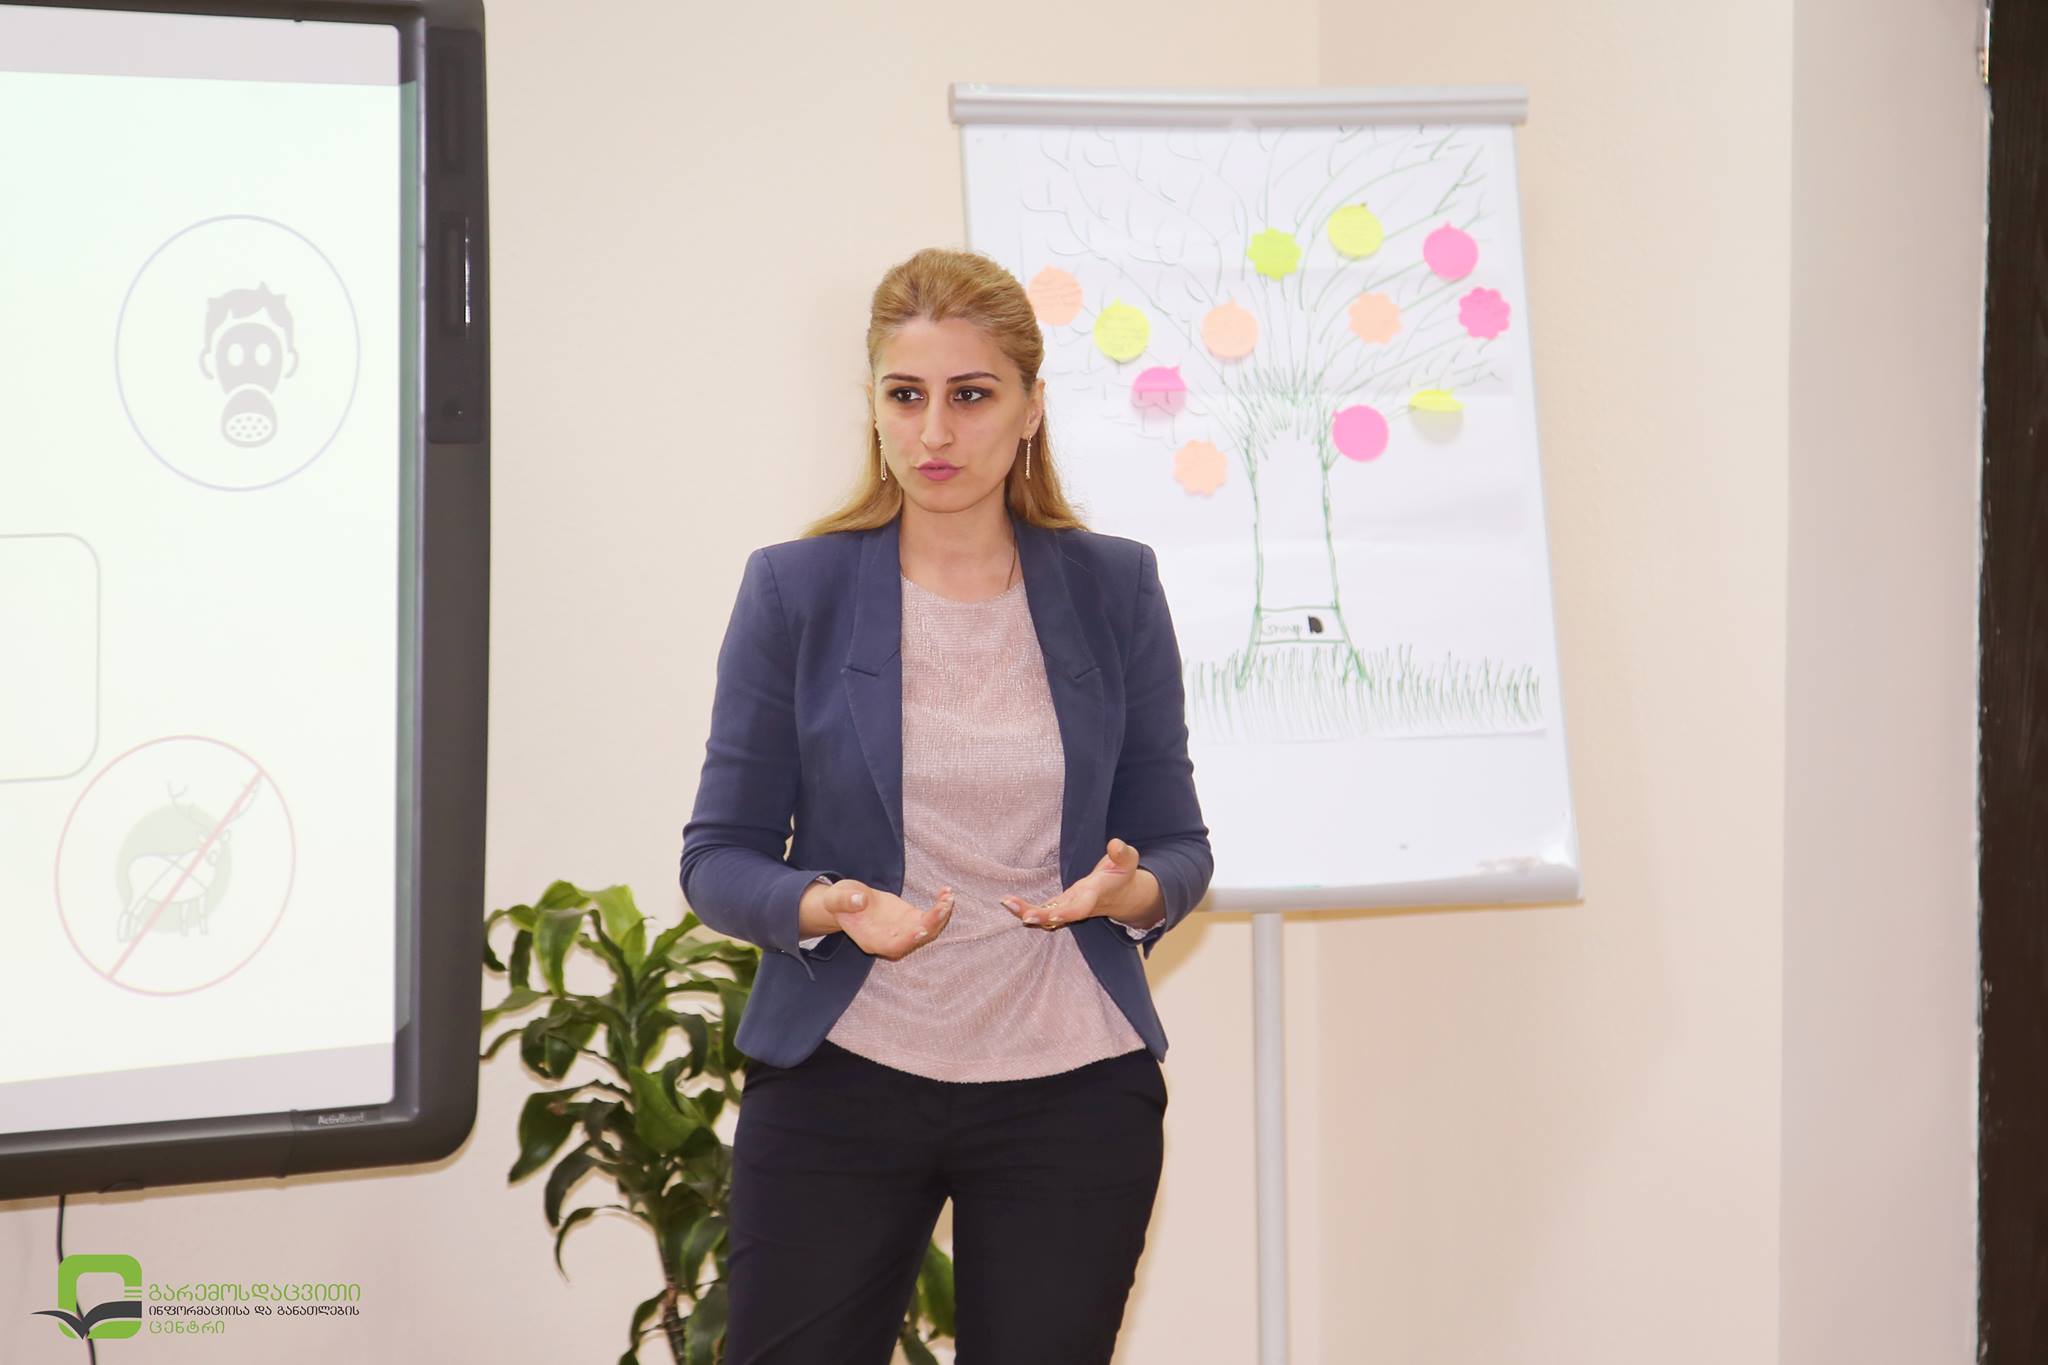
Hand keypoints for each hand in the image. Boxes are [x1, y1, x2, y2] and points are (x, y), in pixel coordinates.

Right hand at [822, 879, 954, 960]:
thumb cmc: (840, 901)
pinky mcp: (912, 919)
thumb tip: (859, 901)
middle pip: (916, 939)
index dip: (908, 940)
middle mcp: (890, 940)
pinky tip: (946, 892)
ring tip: (948, 897)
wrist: (849, 901)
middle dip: (932, 924)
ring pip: (928, 930)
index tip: (922, 929)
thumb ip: (845, 901)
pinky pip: (930, 917)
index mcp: (871, 940)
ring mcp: (903, 931)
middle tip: (944, 906)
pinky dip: (940, 907)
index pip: (893, 946)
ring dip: (941, 915)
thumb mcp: (836, 898)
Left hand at [1001, 838, 1152, 932]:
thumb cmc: (1122, 875)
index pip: (1081, 908)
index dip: (1068, 913)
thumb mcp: (1128, 862)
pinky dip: (1025, 909)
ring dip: (1026, 912)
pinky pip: (1042, 910)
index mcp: (1094, 895)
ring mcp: (1068, 906)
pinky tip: (1008, 901)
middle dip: (1041, 917)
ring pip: (1047, 916)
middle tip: (1023, 916)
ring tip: (1006, 902)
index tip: (1055, 915)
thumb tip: (1115, 844)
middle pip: (1059, 917)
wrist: (1121, 895)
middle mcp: (1079, 905)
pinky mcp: (1060, 904)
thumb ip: (1123, 854)